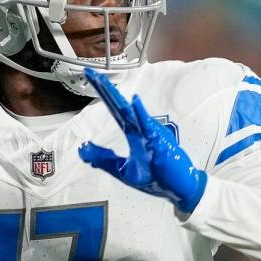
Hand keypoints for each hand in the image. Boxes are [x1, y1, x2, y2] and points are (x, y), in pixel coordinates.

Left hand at [78, 68, 206, 215]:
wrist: (177, 188)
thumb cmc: (156, 177)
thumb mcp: (123, 170)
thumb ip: (103, 159)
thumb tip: (83, 150)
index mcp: (132, 133)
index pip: (114, 109)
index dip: (103, 93)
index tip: (90, 77)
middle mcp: (139, 129)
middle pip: (118, 105)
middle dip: (104, 89)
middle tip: (90, 72)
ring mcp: (149, 134)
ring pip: (129, 112)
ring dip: (117, 97)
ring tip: (104, 82)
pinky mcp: (158, 142)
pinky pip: (148, 127)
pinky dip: (140, 114)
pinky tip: (133, 102)